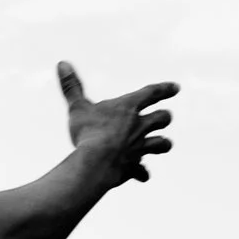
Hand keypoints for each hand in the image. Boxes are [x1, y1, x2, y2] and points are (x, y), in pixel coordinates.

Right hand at [56, 67, 177, 189]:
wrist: (95, 164)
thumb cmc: (87, 133)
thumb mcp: (77, 107)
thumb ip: (71, 86)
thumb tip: (62, 63)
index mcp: (128, 108)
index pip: (152, 93)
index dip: (164, 89)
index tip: (176, 87)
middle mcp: (139, 127)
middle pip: (161, 119)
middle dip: (164, 118)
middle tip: (165, 117)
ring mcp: (138, 148)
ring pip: (161, 144)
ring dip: (162, 144)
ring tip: (163, 144)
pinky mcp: (132, 167)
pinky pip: (141, 171)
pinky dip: (141, 173)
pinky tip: (141, 175)